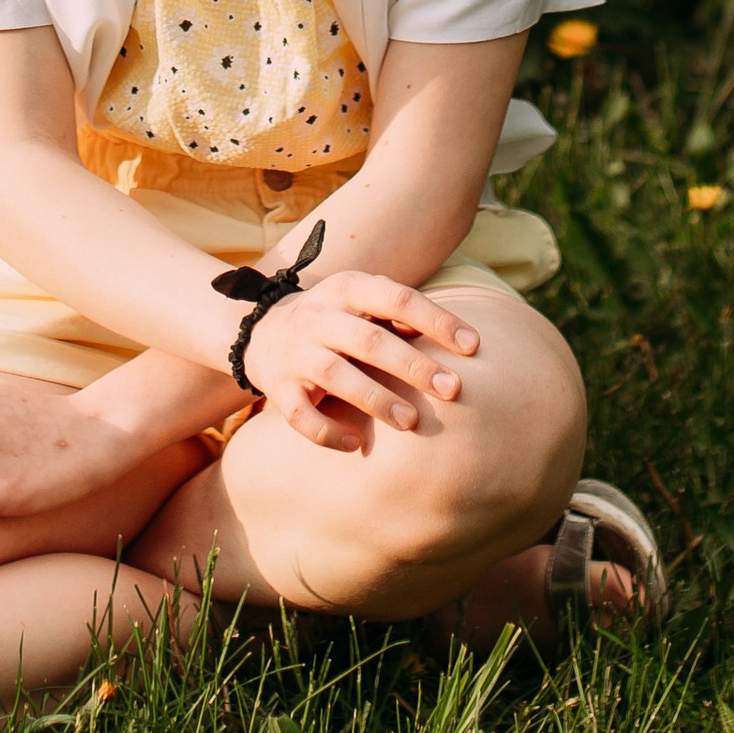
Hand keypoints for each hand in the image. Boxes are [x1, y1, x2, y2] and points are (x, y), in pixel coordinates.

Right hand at [242, 270, 479, 451]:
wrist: (261, 330)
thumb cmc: (334, 319)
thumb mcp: (361, 302)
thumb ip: (400, 314)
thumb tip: (457, 338)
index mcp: (347, 288)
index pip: (397, 299)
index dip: (437, 321)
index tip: (473, 346)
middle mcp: (318, 316)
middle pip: (369, 341)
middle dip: (414, 366)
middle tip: (453, 389)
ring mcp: (296, 353)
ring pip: (336, 376)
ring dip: (376, 400)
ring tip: (412, 422)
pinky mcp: (278, 387)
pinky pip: (301, 416)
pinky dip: (328, 433)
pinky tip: (356, 444)